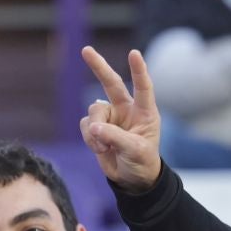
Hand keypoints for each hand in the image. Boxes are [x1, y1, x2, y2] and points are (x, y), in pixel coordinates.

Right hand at [79, 46, 162, 193]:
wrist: (131, 180)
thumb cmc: (142, 163)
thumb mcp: (134, 151)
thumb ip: (115, 137)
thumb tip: (94, 127)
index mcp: (145, 112)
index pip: (143, 87)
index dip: (139, 70)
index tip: (134, 53)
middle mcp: (126, 110)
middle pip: (110, 83)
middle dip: (98, 66)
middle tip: (86, 50)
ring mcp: (111, 117)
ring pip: (94, 111)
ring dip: (94, 130)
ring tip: (103, 147)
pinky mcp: (97, 128)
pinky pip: (86, 125)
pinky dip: (89, 138)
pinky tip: (100, 149)